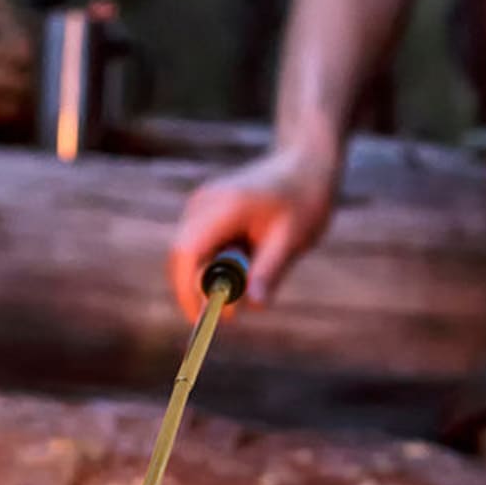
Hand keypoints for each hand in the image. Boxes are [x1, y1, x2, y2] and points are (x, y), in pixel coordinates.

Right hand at [167, 149, 333, 319]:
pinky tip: (248, 259)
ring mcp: (202, 204)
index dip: (188, 290)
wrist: (304, 164)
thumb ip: (269, 272)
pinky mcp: (206, 211)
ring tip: (249, 277)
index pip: (188, 252)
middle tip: (225, 317)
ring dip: (207, 278)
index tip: (202, 320)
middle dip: (194, 291)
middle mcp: (204, 203)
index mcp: (224, 206)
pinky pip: (200, 246)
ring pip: (189, 254)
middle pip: (181, 256)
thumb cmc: (303, 200)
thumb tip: (255, 306)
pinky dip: (214, 265)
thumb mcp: (292, 239)